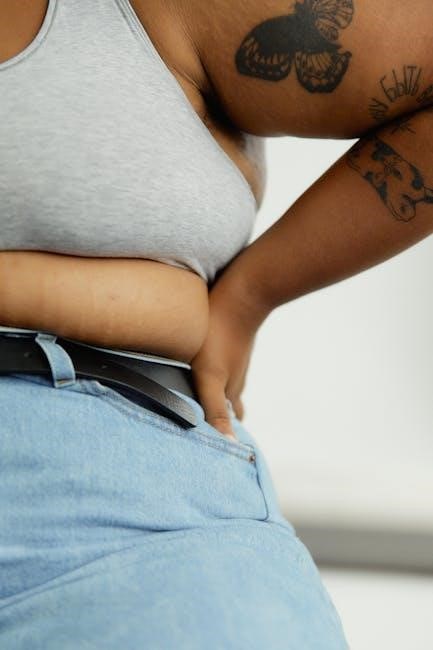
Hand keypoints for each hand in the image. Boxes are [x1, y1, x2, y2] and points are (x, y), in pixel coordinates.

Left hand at [189, 273, 263, 440]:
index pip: (230, 424)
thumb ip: (213, 410)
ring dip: (215, 399)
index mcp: (231, 393)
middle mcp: (235, 380)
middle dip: (220, 420)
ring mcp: (234, 361)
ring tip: (199, 406)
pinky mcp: (229, 345)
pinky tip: (199, 371)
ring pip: (226, 388)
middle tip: (207, 430)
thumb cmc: (220, 337)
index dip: (225, 437)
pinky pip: (222, 368)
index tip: (217, 449)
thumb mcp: (210, 377)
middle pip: (228, 408)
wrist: (241, 295)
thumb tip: (229, 446)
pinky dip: (213, 378)